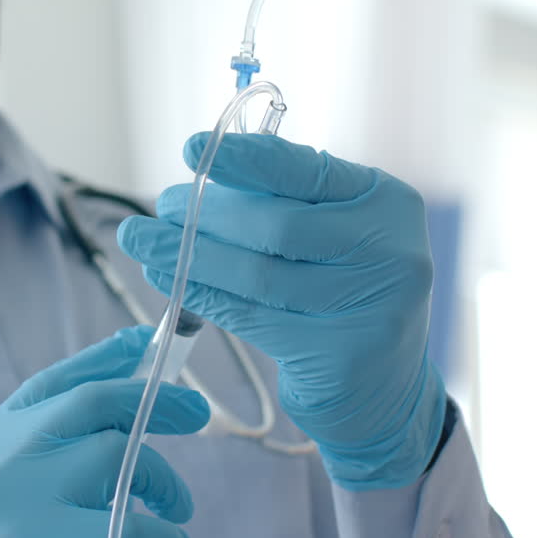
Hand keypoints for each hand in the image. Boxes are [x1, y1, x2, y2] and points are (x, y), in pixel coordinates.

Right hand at [0, 326, 210, 537]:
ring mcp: (18, 507)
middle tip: (197, 412)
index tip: (145, 345)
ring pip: (119, 454)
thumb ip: (32, 464)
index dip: (101, 360)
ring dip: (164, 479)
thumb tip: (116, 426)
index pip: (45, 386)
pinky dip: (169, 537)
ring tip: (178, 509)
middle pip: (89, 403)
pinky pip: (136, 526)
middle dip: (153, 399)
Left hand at [117, 133, 446, 490]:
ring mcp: (372, 310)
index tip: (191, 148)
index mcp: (389, 204)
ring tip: (143, 242)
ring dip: (191, 255)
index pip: (310, 170)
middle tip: (161, 208)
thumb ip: (287, 202)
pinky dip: (204, 295)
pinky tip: (171, 281)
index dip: (247, 159)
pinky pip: (252, 318)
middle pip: (277, 225)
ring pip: (258, 275)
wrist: (384, 389)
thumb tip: (207, 176)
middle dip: (208, 214)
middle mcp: (392, 253)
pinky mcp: (341, 359)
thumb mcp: (334, 236)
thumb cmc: (344, 295)